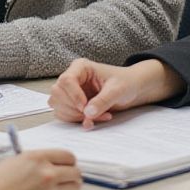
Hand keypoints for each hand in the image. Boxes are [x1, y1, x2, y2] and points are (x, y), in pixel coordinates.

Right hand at [0, 149, 80, 189]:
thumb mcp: (14, 161)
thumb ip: (35, 161)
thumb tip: (48, 163)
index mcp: (38, 158)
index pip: (68, 156)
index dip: (69, 161)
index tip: (68, 165)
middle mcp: (47, 173)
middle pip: (75, 172)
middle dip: (73, 175)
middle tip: (69, 179)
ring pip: (75, 188)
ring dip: (71, 189)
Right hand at [49, 58, 183, 128]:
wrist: (132, 89)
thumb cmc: (125, 82)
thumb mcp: (117, 90)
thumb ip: (103, 100)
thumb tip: (87, 113)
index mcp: (80, 68)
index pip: (66, 80)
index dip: (73, 96)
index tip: (85, 107)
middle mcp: (72, 78)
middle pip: (58, 93)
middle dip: (74, 108)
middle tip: (93, 114)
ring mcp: (70, 91)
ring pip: (58, 105)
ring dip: (75, 116)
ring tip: (97, 117)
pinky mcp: (72, 103)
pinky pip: (64, 114)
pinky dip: (77, 121)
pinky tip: (93, 120)